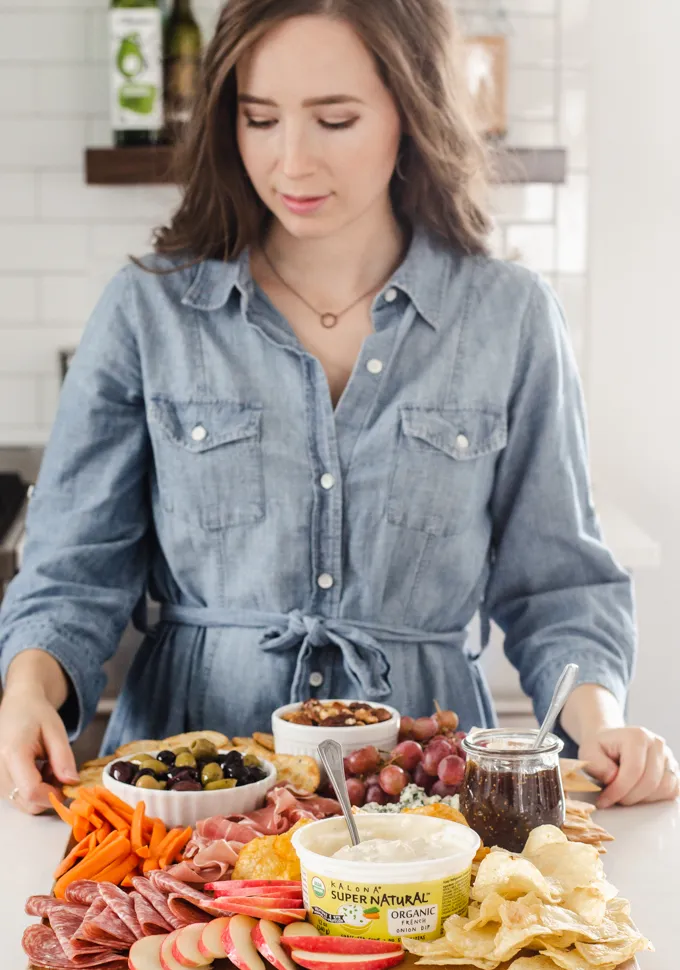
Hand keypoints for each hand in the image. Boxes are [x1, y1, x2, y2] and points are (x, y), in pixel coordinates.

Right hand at [0, 685, 78, 813]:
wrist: (17, 706)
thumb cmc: (37, 715)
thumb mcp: (56, 731)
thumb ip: (64, 758)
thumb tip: (71, 783)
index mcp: (12, 753)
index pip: (32, 791)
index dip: (54, 794)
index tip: (68, 784)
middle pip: (27, 803)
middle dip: (49, 793)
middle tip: (58, 770)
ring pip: (24, 803)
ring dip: (41, 792)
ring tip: (46, 767)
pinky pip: (18, 798)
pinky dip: (32, 791)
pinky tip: (36, 771)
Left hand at [579, 726, 679, 808]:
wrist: (611, 742)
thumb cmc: (600, 748)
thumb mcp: (588, 753)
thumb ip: (596, 765)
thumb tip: (612, 778)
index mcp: (637, 736)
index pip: (634, 770)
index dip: (619, 790)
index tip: (604, 800)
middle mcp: (657, 743)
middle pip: (650, 782)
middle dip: (629, 797)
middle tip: (612, 798)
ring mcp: (668, 756)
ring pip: (663, 788)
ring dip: (642, 798)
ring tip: (624, 793)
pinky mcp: (673, 769)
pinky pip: (671, 791)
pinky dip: (655, 798)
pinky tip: (637, 792)